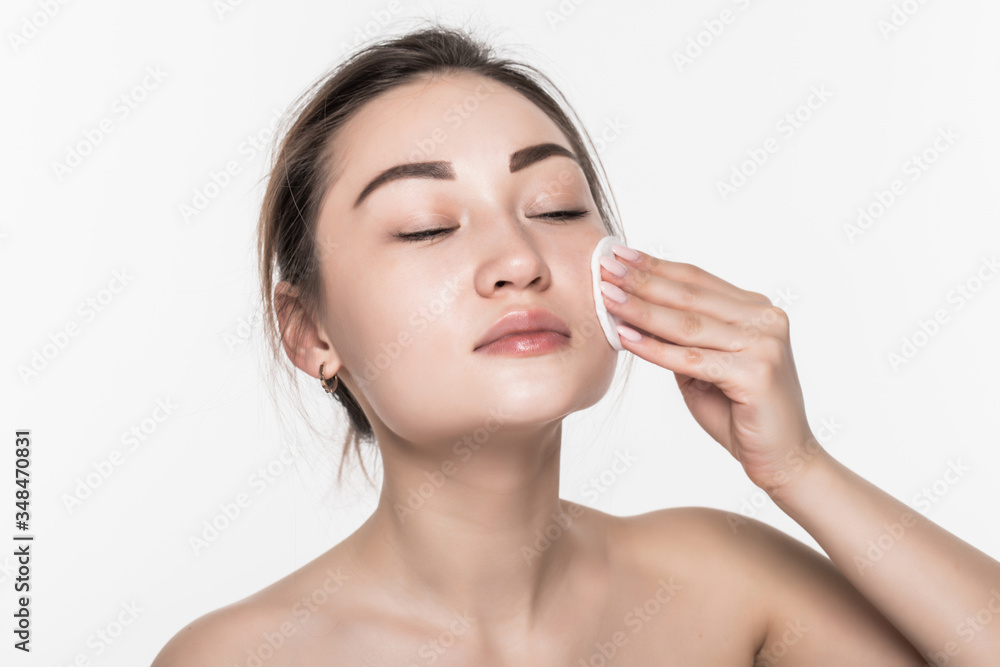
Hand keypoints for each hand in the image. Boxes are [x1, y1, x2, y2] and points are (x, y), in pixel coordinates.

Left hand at [599, 246, 821, 494]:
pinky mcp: (757, 372)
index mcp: (754, 309)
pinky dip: (655, 348)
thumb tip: (632, 311)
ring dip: (641, 309)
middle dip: (641, 280)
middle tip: (604, 265)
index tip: (618, 254)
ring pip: (687, 324)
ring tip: (606, 297)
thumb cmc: (739, 412)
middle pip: (689, 295)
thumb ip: (680, 339)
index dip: (654, 265)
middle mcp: (765, 319)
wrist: (781, 457)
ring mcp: (764, 343)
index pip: (695, 280)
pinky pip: (691, 359)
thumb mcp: (702, 367)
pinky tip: (626, 336)